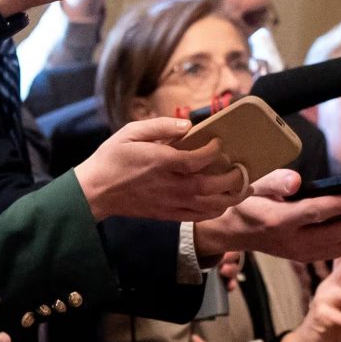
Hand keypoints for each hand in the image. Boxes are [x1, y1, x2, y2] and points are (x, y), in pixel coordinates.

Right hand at [76, 117, 249, 220]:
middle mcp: (170, 185)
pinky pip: (198, 216)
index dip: (214, 151)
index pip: (198, 159)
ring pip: (209, 206)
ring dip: (231, 198)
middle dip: (234, 178)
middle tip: (243, 168)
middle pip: (212, 186)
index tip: (220, 142)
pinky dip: (215, 211)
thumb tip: (187, 124)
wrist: (95, 192)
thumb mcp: (131, 132)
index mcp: (162, 162)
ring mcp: (170, 203)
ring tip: (245, 187)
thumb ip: (161, 125)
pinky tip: (224, 203)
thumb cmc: (112, 159)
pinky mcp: (168, 215)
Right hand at [196, 169, 340, 263]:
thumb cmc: (246, 201)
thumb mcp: (252, 185)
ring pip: (335, 247)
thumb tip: (297, 181)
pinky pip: (331, 252)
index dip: (340, 205)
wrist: (235, 231)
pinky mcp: (302, 257)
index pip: (315, 213)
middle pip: (332, 234)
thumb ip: (275, 181)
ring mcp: (297, 253)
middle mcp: (290, 241)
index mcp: (277, 220)